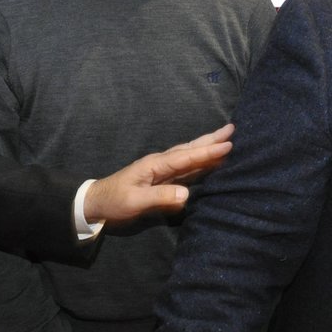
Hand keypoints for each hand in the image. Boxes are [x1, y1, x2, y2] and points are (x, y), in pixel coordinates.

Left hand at [82, 124, 233, 225]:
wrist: (98, 202)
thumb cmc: (115, 201)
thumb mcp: (135, 201)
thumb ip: (159, 197)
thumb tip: (186, 195)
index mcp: (156, 165)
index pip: (186, 157)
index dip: (207, 152)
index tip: (228, 145)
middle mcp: (162, 163)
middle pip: (191, 149)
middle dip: (211, 140)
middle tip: (232, 130)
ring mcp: (162, 170)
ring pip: (190, 156)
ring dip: (208, 148)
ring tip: (226, 140)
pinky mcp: (163, 179)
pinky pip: (186, 167)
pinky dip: (200, 162)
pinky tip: (210, 162)